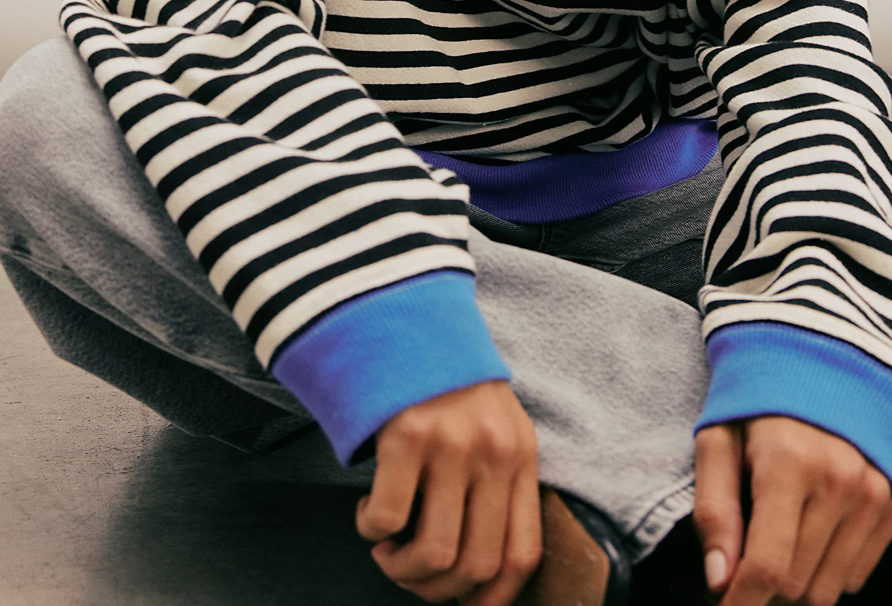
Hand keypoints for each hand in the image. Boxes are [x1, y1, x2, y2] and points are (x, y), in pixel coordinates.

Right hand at [355, 380, 541, 604]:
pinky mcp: (405, 434)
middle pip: (475, 565)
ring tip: (387, 548)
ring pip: (432, 555)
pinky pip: (385, 518)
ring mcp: (450, 444)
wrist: (411, 314)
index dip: (491, 600)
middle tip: (409, 573)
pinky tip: (368, 510)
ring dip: (401, 569)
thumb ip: (498, 477)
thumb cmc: (448, 377)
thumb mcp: (496, 421)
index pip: (522, 555)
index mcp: (520, 456)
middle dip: (436, 591)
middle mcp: (492, 453)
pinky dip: (371, 530)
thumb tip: (479, 563)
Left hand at [694, 416, 891, 605]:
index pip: (768, 565)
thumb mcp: (718, 438)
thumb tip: (717, 579)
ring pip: (829, 589)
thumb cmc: (757, 402)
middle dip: (762, 594)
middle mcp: (838, 483)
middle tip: (738, 573)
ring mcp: (871, 496)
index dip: (741, 603)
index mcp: (788, 463)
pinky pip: (857, 574)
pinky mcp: (891, 506)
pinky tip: (804, 540)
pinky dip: (826, 573)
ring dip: (794, 588)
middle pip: (798, 586)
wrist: (820, 363)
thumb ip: (713, 507)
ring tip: (769, 553)